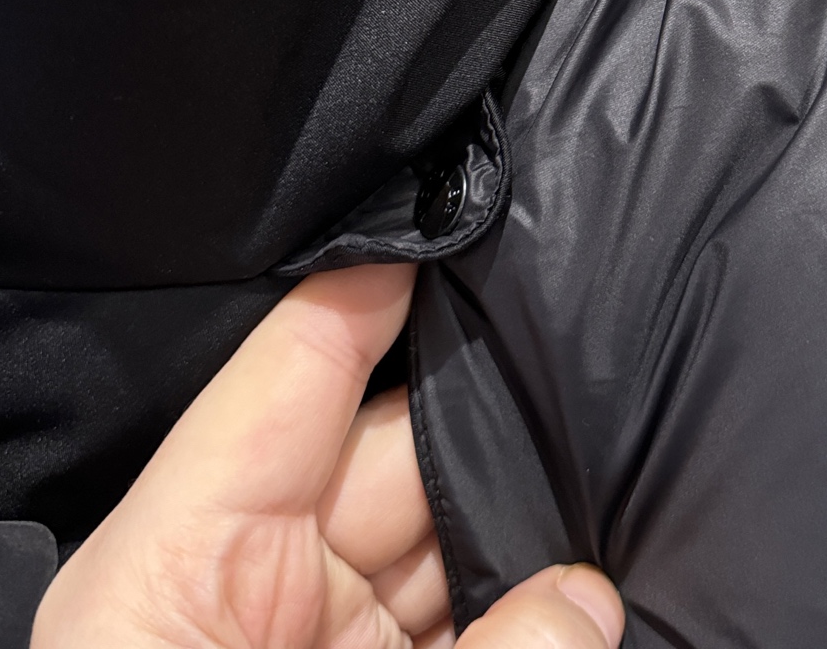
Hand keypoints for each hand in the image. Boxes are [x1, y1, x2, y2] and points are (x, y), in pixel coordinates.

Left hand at [32, 263, 623, 648]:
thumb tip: (591, 595)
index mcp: (190, 556)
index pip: (299, 370)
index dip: (383, 287)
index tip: (470, 219)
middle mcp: (262, 587)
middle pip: (403, 452)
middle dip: (502, 414)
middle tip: (606, 355)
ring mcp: (331, 643)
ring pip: (456, 543)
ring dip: (542, 518)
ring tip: (636, 457)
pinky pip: (477, 621)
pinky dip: (539, 605)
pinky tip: (609, 578)